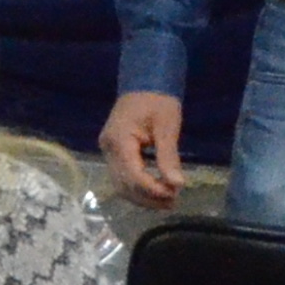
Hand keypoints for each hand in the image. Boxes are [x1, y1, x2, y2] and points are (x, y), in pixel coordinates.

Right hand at [100, 90, 185, 206]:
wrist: (144, 82)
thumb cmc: (157, 100)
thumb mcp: (167, 126)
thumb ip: (169, 156)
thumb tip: (177, 184)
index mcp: (119, 140)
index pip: (132, 175)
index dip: (152, 189)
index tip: (174, 194)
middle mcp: (108, 148)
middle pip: (124, 185)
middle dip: (148, 198)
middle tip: (173, 202)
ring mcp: (108, 151)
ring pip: (121, 185)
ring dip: (142, 197)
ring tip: (167, 201)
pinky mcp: (113, 153)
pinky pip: (122, 178)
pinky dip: (138, 188)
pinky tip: (156, 192)